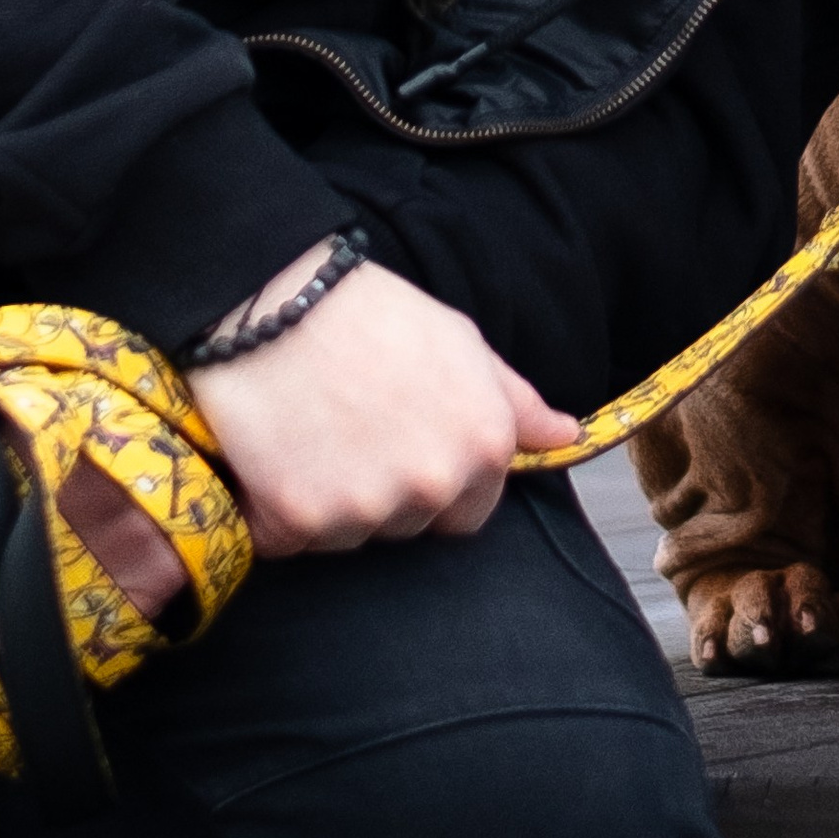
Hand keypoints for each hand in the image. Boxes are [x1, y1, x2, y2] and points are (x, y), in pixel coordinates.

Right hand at [189, 247, 577, 553]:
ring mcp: (364, 511)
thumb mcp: (459, 341)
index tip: (405, 438)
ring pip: (353, 534)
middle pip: (412, 525)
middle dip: (388, 491)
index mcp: (481, 446)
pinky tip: (277, 450)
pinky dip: (281, 509)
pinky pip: (294, 538)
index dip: (439, 476)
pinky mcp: (297, 525)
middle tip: (354, 425)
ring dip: (334, 501)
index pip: (472, 510)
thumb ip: (514, 400)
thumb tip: (565, 435)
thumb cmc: (370, 312)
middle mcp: (432, 486)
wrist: (273, 299)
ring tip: (314, 429)